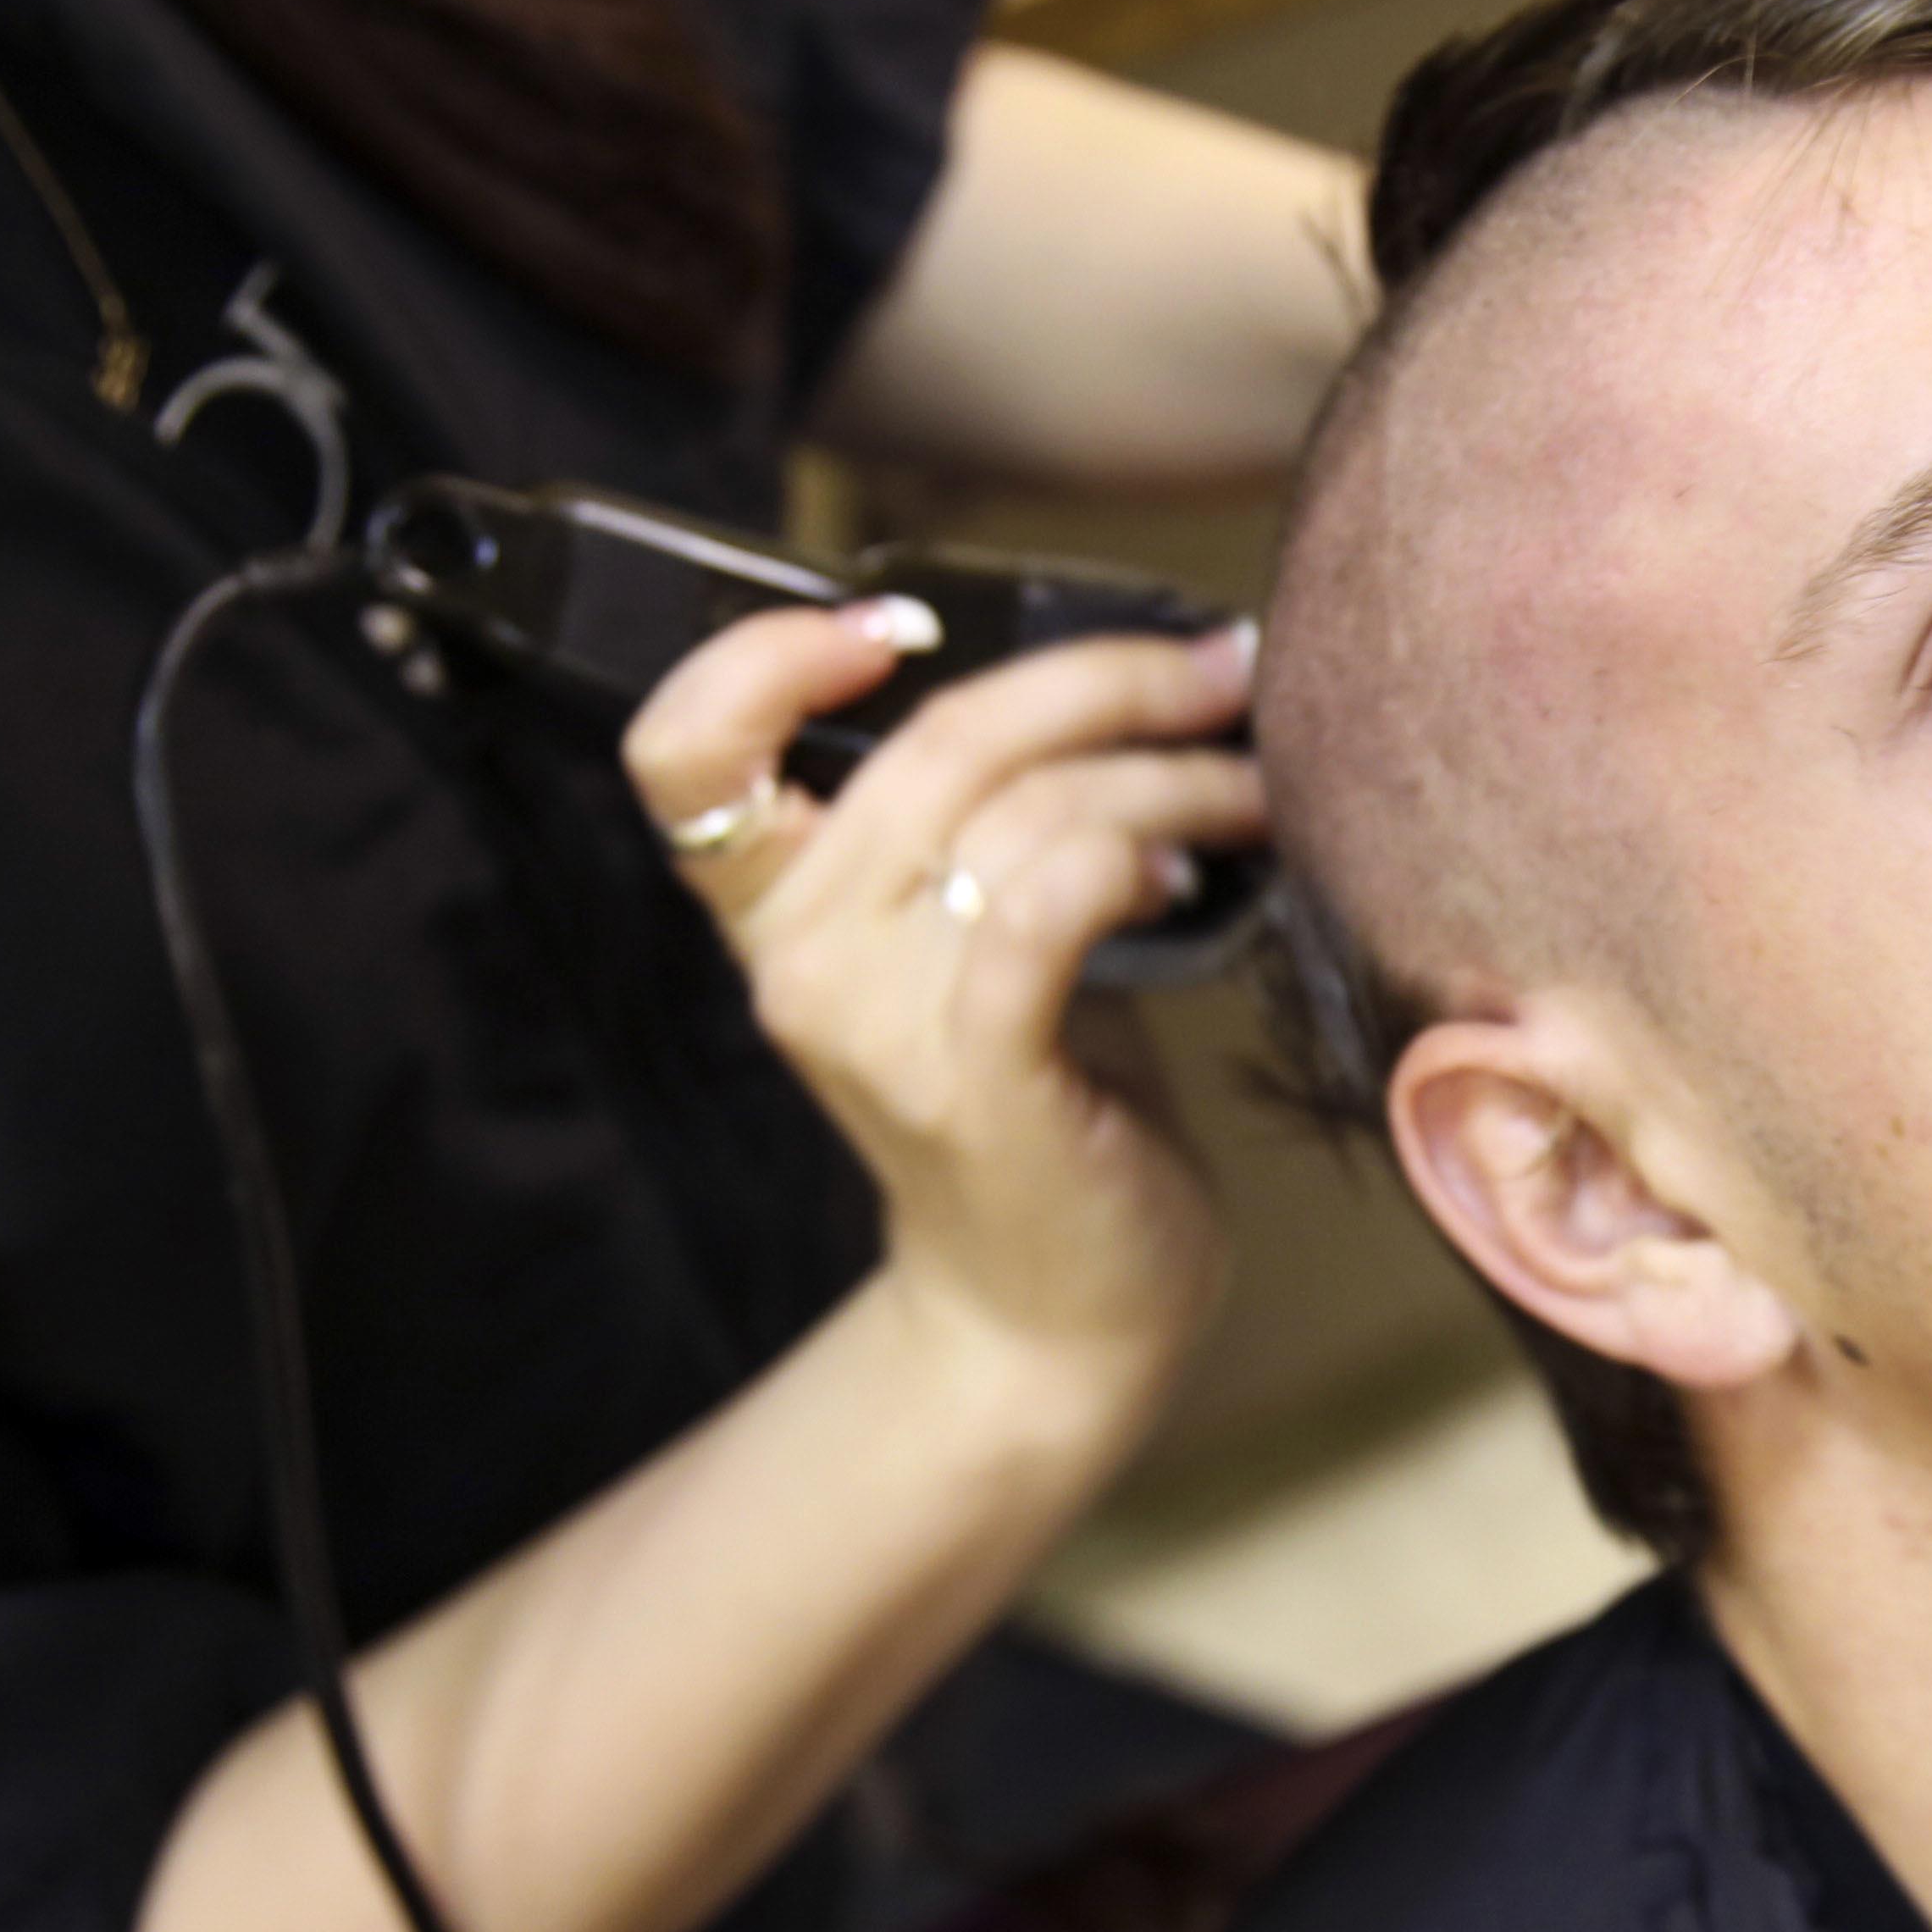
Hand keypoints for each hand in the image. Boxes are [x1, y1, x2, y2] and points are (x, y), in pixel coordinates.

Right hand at [623, 603, 1264, 1422]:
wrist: (1049, 1313)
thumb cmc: (1038, 1097)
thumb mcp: (965, 936)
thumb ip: (979, 813)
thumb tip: (1118, 655)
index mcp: (773, 908)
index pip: (684, 749)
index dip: (766, 653)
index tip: (902, 618)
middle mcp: (801, 960)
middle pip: (934, 741)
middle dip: (1104, 679)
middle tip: (1220, 671)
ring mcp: (881, 1027)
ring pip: (1023, 814)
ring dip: (1168, 775)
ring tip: (1248, 785)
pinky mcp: (980, 1082)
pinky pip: (1040, 915)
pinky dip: (1125, 862)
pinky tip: (1189, 871)